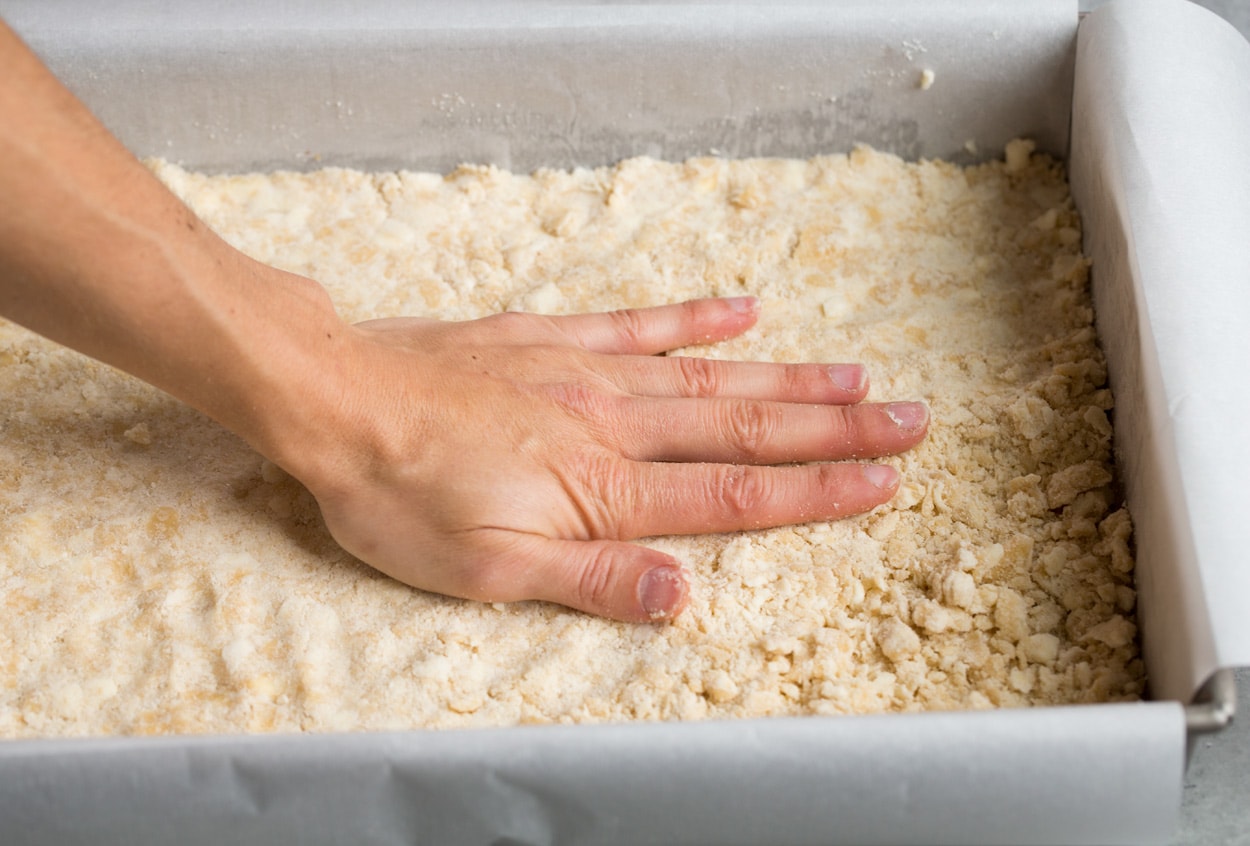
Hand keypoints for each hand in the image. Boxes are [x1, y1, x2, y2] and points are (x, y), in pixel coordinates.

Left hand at [289, 297, 927, 622]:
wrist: (336, 401)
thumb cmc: (401, 497)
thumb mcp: (486, 573)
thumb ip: (591, 582)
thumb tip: (683, 597)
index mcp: (603, 491)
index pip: (735, 493)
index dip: (816, 491)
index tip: (882, 482)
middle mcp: (613, 424)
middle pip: (746, 427)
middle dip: (835, 428)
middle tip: (909, 418)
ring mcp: (587, 372)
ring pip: (710, 375)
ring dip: (789, 377)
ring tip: (856, 374)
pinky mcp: (551, 338)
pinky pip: (639, 323)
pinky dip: (695, 317)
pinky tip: (743, 309)